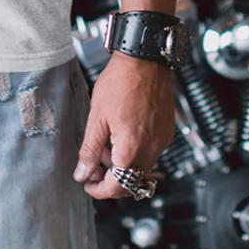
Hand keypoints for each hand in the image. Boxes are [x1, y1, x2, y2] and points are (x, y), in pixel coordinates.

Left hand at [73, 54, 178, 200]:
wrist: (146, 59)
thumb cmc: (121, 82)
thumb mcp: (97, 117)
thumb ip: (90, 150)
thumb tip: (82, 174)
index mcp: (132, 148)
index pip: (118, 187)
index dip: (100, 190)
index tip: (88, 184)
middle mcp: (152, 148)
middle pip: (132, 181)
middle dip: (111, 179)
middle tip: (93, 168)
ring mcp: (162, 140)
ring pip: (142, 167)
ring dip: (123, 165)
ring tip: (105, 146)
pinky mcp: (167, 130)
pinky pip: (151, 151)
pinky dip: (135, 152)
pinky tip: (121, 135)